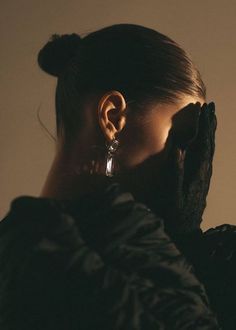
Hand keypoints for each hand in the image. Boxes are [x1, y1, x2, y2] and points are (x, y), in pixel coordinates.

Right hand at [145, 102, 216, 236]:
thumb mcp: (173, 193)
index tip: (203, 108)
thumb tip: (178, 148)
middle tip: (210, 106)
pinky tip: (205, 140)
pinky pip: (207, 155)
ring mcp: (205, 174)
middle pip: (209, 142)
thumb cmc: (177, 212)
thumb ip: (175, 170)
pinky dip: (208, 143)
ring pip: (210, 148)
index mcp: (198, 171)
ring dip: (210, 131)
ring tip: (210, 117)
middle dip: (210, 123)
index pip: (202, 143)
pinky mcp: (202, 178)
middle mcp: (204, 170)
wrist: (187, 229)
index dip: (204, 125)